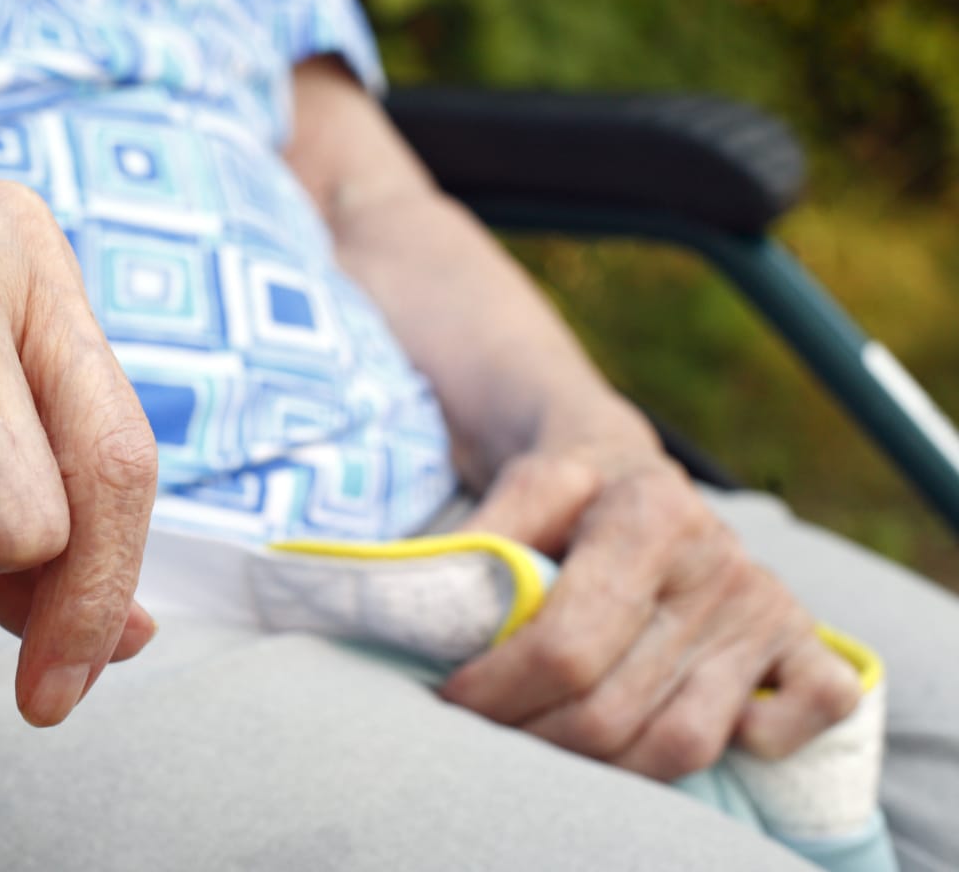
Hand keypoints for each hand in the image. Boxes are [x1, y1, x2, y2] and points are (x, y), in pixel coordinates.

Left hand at [440, 452, 861, 778]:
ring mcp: (766, 609)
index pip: (565, 645)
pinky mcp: (805, 643)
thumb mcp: (520, 487)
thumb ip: (482, 539)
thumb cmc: (568, 491)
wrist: (632, 470)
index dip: (497, 689)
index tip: (451, 699)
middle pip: (612, 706)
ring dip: (604, 767)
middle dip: (532, 736)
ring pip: (683, 742)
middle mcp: (719, 563)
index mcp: (650, 515)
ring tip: (548, 747)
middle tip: (486, 735)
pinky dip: (752, 745)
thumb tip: (429, 596)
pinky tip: (676, 727)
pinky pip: (807, 718)